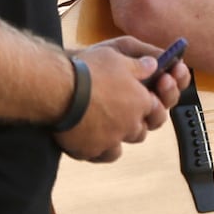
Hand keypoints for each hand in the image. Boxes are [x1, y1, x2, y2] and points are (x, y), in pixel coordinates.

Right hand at [55, 37, 188, 162]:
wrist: (58, 89)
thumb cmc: (88, 70)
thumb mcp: (117, 57)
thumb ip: (139, 65)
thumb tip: (154, 65)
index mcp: (141, 101)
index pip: (156, 109)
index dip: (148, 104)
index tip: (135, 100)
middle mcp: (130, 124)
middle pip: (140, 130)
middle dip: (131, 124)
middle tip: (116, 113)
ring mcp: (111, 140)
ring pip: (120, 147)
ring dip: (114, 139)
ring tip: (100, 128)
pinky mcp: (91, 150)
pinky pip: (99, 156)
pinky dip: (97, 150)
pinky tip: (89, 141)